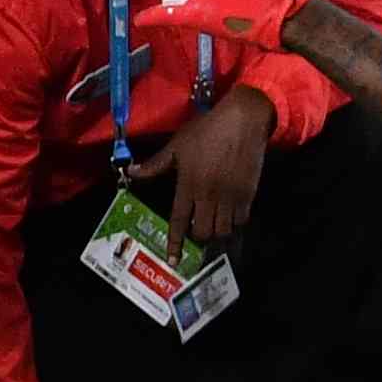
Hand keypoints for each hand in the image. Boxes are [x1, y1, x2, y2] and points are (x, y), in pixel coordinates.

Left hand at [162, 82, 275, 249]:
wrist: (243, 121)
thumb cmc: (207, 131)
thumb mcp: (177, 145)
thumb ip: (156, 164)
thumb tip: (132, 173)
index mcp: (189, 185)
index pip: (179, 220)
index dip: (175, 243)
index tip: (173, 260)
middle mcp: (210, 195)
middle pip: (204, 231)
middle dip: (198, 238)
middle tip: (195, 233)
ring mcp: (231, 196)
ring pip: (224, 229)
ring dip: (217, 233)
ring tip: (213, 229)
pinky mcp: (249, 193)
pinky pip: (241, 219)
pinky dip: (235, 224)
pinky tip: (230, 219)